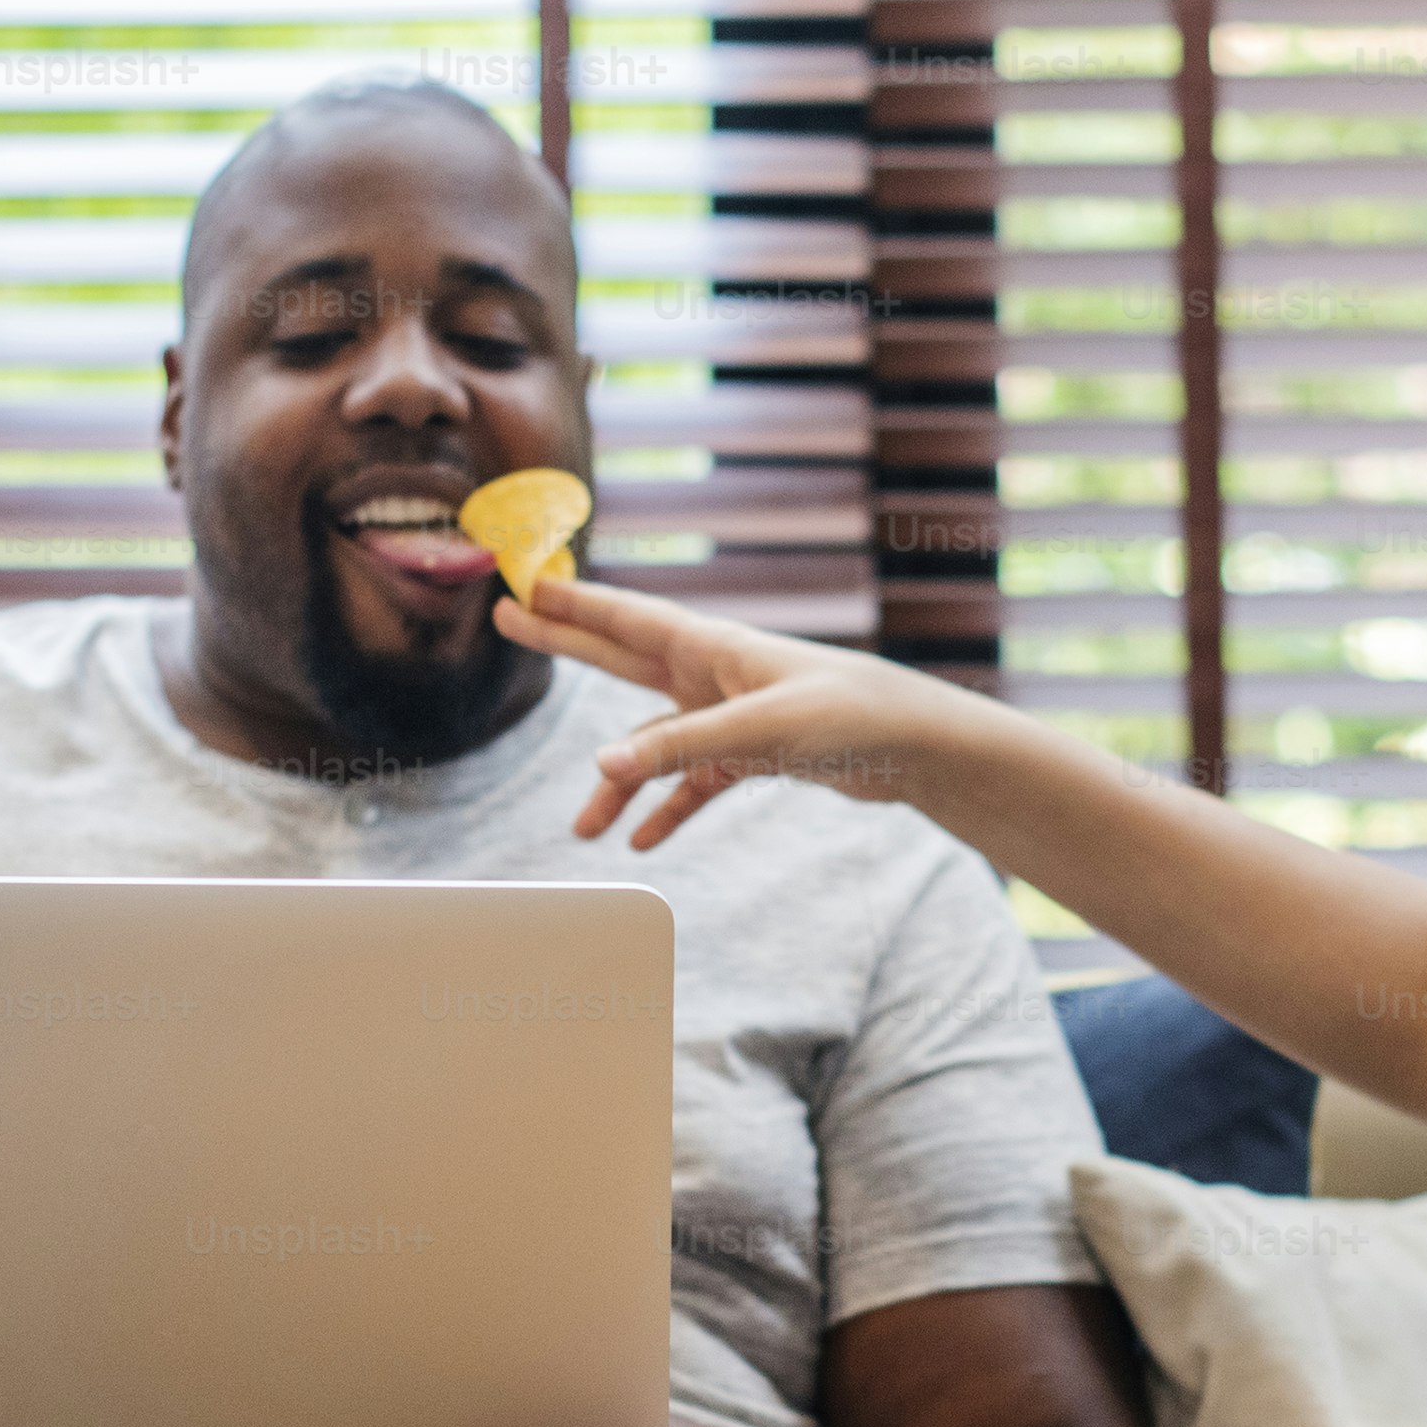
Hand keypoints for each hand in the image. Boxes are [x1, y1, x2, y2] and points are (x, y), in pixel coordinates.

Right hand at [494, 577, 982, 849]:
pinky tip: (645, 844)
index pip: (625, 618)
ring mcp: (734, 715)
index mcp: (713, 649)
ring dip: (621, 783)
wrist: (916, 746)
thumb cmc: (848, 717)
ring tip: (583, 827)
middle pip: (623, 658)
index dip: (571, 603)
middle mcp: (716, 675)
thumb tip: (602, 765)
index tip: (522, 581)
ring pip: (657, 743)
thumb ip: (679, 748)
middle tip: (510, 620)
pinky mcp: (756, 755)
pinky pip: (696, 783)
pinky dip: (671, 810)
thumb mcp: (757, 731)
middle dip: (568, 644)